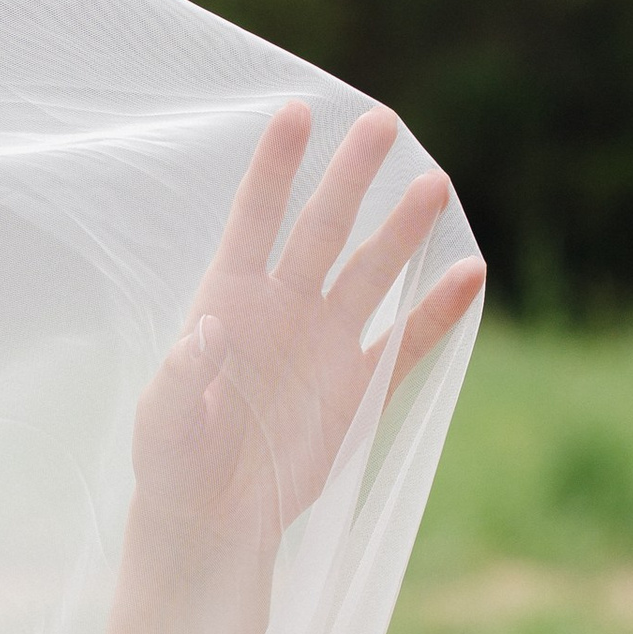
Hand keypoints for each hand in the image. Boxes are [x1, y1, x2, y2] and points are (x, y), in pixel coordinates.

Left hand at [131, 102, 483, 553]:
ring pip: (372, 272)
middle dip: (351, 177)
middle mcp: (283, 308)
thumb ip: (185, 376)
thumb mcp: (163, 422)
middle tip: (382, 122)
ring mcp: (326, 343)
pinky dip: (438, 312)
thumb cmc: (172, 463)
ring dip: (402, 232)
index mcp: (229, 300)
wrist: (213, 520)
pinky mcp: (359, 388)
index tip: (295, 112)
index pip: (254, 219)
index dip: (274, 168)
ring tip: (434, 185)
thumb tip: (210, 331)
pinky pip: (406, 340)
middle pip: (323, 227)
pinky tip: (469, 275)